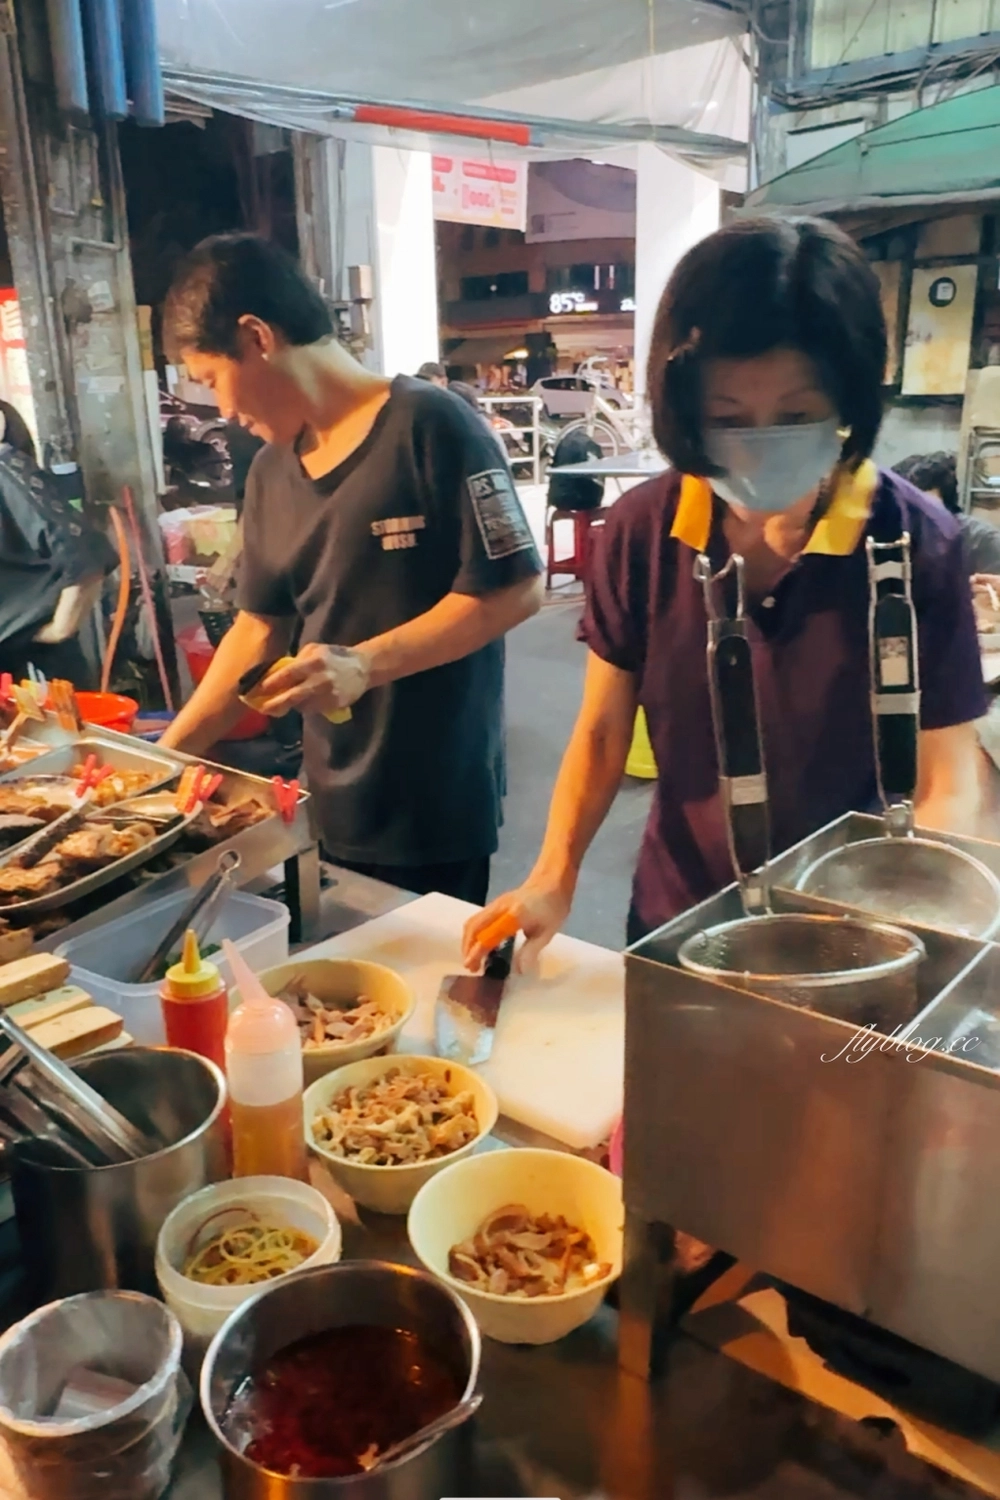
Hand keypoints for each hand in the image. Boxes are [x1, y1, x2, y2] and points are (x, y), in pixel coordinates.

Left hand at [256, 643, 370, 716]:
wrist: (363, 668)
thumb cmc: (334, 656)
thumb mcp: (316, 649)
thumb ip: (298, 659)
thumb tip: (278, 671)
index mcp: (314, 662)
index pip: (288, 674)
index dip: (272, 683)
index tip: (259, 689)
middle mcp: (320, 680)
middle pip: (293, 696)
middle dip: (276, 703)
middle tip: (263, 709)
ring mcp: (328, 694)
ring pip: (302, 706)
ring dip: (290, 706)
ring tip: (280, 705)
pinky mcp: (334, 705)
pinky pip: (313, 709)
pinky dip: (305, 707)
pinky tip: (302, 703)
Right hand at [462, 879, 572, 973]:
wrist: (552, 880)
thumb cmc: (553, 907)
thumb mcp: (547, 932)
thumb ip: (531, 951)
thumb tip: (519, 970)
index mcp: (514, 915)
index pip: (488, 935)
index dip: (477, 952)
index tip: (472, 967)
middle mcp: (499, 908)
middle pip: (474, 927)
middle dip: (467, 948)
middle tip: (471, 967)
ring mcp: (495, 904)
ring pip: (473, 922)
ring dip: (468, 941)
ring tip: (472, 959)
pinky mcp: (495, 904)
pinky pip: (477, 919)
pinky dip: (473, 933)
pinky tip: (479, 945)